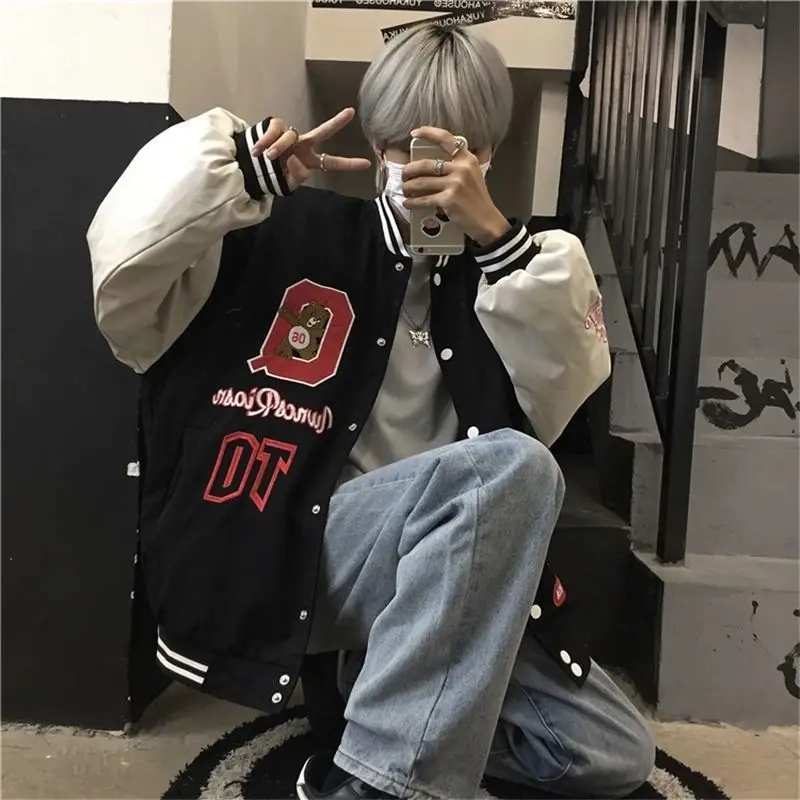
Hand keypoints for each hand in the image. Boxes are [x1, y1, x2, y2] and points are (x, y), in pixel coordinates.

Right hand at [250, 108, 370, 191]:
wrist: (253, 168)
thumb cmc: (274, 176)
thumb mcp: (289, 184)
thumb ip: (297, 176)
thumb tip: (295, 159)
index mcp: (311, 160)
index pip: (332, 163)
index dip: (348, 164)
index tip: (367, 164)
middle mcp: (304, 145)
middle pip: (323, 132)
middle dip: (336, 123)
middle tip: (351, 112)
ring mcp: (291, 135)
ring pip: (289, 138)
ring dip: (277, 148)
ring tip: (268, 157)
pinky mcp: (275, 126)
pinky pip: (273, 132)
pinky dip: (266, 141)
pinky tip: (258, 150)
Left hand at [401, 126, 509, 245]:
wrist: (486, 220)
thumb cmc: (477, 199)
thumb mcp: (472, 175)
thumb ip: (456, 166)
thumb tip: (431, 163)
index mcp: (467, 159)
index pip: (445, 139)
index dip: (428, 133)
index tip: (414, 133)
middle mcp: (461, 169)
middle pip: (425, 164)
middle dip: (409, 170)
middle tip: (405, 175)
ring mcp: (455, 184)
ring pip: (421, 182)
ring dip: (409, 187)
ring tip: (405, 189)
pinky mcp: (449, 200)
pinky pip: (424, 199)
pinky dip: (413, 202)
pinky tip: (408, 203)